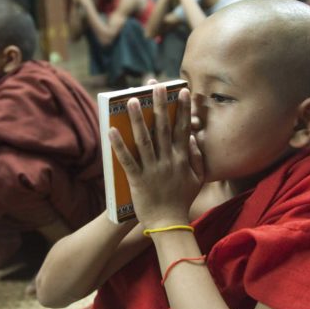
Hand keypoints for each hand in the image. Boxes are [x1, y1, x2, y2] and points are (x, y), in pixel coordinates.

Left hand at [109, 85, 203, 228]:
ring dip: (138, 119)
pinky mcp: (138, 179)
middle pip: (162, 127)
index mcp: (181, 158)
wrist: (168, 223)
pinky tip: (111, 130)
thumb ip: (197, 158)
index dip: (182, 109)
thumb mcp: (198, 179)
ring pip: (144, 139)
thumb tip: (192, 139)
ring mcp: (152, 169)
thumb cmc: (182, 200)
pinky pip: (127, 159)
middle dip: (159, 105)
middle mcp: (168, 160)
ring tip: (132, 100)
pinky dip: (119, 145)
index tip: (182, 91)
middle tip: (154, 85)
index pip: (182, 128)